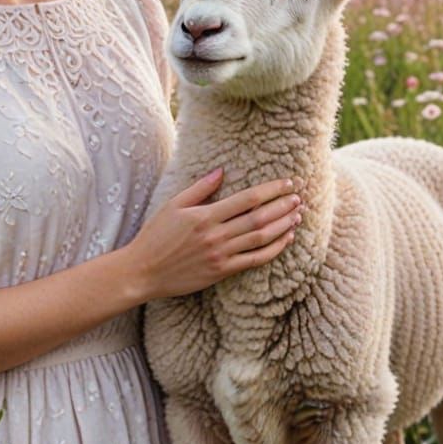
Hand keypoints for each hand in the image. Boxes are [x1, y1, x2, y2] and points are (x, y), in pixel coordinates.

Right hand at [124, 169, 302, 301]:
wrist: (143, 271)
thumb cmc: (155, 235)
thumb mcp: (173, 205)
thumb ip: (200, 188)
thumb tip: (222, 170)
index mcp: (205, 216)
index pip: (247, 199)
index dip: (271, 190)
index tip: (288, 183)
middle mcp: (216, 235)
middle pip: (259, 218)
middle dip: (282, 206)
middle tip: (299, 197)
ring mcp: (220, 255)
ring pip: (261, 238)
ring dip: (283, 226)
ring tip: (297, 215)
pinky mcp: (221, 272)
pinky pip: (254, 260)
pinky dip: (273, 249)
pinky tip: (285, 239)